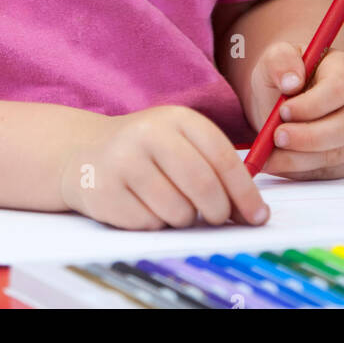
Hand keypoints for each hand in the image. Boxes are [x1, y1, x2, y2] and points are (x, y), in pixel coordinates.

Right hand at [59, 104, 270, 229]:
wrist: (85, 153)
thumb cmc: (148, 153)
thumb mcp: (182, 143)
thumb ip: (217, 169)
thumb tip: (253, 212)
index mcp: (177, 119)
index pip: (223, 157)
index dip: (245, 192)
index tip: (258, 216)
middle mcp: (149, 134)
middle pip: (203, 185)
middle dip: (219, 212)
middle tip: (218, 218)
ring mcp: (124, 162)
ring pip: (178, 211)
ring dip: (184, 218)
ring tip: (170, 203)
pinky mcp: (106, 191)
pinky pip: (150, 224)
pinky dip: (155, 223)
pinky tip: (143, 205)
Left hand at [245, 41, 343, 179]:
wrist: (284, 99)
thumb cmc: (284, 76)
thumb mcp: (274, 59)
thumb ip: (280, 62)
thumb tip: (291, 82)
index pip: (339, 89)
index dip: (312, 104)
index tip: (283, 111)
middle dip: (309, 137)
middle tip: (277, 137)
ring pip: (340, 154)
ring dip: (302, 158)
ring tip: (270, 155)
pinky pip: (332, 171)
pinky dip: (303, 171)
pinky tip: (280, 163)